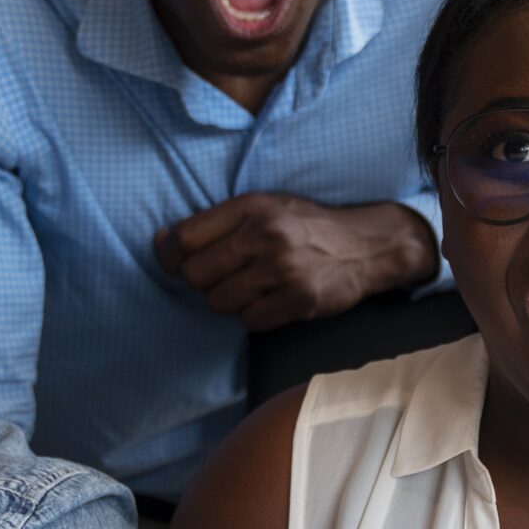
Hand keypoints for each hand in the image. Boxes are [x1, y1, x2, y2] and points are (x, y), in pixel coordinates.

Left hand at [154, 194, 436, 332]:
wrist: (367, 245)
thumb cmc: (307, 226)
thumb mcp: (265, 207)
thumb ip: (216, 223)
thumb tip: (161, 244)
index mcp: (251, 207)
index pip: (185, 239)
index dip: (170, 256)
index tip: (175, 261)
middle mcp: (266, 235)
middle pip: (197, 276)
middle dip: (203, 282)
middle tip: (224, 276)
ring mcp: (283, 270)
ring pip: (220, 303)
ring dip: (230, 300)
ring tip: (252, 287)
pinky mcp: (299, 300)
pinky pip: (250, 321)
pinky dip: (254, 316)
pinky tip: (271, 299)